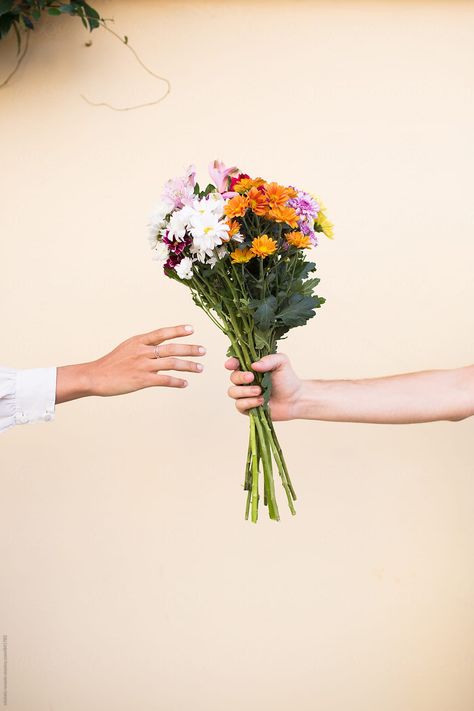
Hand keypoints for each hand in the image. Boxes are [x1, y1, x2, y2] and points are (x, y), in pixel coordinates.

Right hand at [56, 325, 204, 402]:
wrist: (95, 376)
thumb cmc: (111, 364)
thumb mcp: (127, 348)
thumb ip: (144, 347)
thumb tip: (160, 347)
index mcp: (138, 341)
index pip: (162, 333)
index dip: (177, 330)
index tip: (192, 329)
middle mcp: (142, 351)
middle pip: (171, 348)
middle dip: (190, 349)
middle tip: (203, 351)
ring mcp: (142, 365)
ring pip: (171, 363)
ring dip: (188, 366)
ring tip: (200, 368)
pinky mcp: (141, 380)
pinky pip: (164, 380)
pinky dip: (177, 382)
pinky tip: (185, 383)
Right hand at [225, 353, 302, 420]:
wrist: (295, 399)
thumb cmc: (287, 379)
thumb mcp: (281, 363)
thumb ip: (268, 360)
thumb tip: (253, 365)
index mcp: (250, 367)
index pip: (235, 363)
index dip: (230, 363)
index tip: (231, 365)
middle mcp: (245, 380)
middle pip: (233, 377)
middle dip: (240, 377)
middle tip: (252, 377)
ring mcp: (245, 394)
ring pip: (232, 392)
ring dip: (244, 391)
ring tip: (259, 391)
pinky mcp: (247, 407)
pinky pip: (239, 405)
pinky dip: (249, 402)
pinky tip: (261, 401)